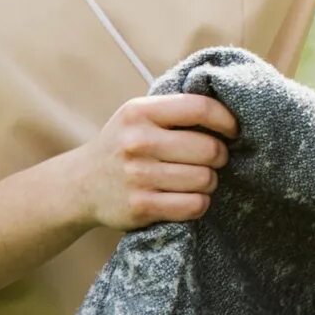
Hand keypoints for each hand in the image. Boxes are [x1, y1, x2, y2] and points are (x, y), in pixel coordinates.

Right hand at [72, 92, 237, 230]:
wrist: (80, 184)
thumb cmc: (124, 145)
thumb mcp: (139, 117)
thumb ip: (176, 111)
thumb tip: (233, 110)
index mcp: (139, 112)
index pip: (200, 108)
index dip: (227, 121)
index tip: (233, 131)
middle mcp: (137, 141)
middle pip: (210, 149)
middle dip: (219, 156)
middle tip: (210, 160)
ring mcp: (137, 175)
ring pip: (206, 179)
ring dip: (209, 182)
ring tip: (195, 179)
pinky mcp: (140, 206)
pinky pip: (195, 205)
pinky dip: (199, 203)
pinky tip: (186, 197)